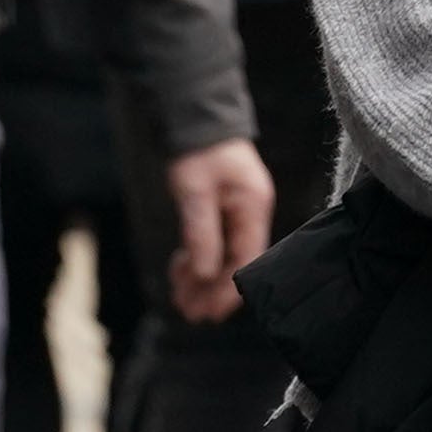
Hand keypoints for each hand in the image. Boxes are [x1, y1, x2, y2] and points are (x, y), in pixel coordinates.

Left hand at [164, 139, 275, 323]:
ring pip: (221, 256)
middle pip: (235, 262)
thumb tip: (206, 274)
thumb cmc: (198, 150)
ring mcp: (236, 212)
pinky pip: (212, 244)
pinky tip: (180, 273)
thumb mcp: (194, 192)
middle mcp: (249, 213)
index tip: (210, 313)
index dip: (229, 289)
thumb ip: (202, 233)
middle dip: (211, 290)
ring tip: (179, 299)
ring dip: (201, 279)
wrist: (194, 117)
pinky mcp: (221, 211)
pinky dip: (196, 260)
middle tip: (189, 313)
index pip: (246, 259)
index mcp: (252, 207)